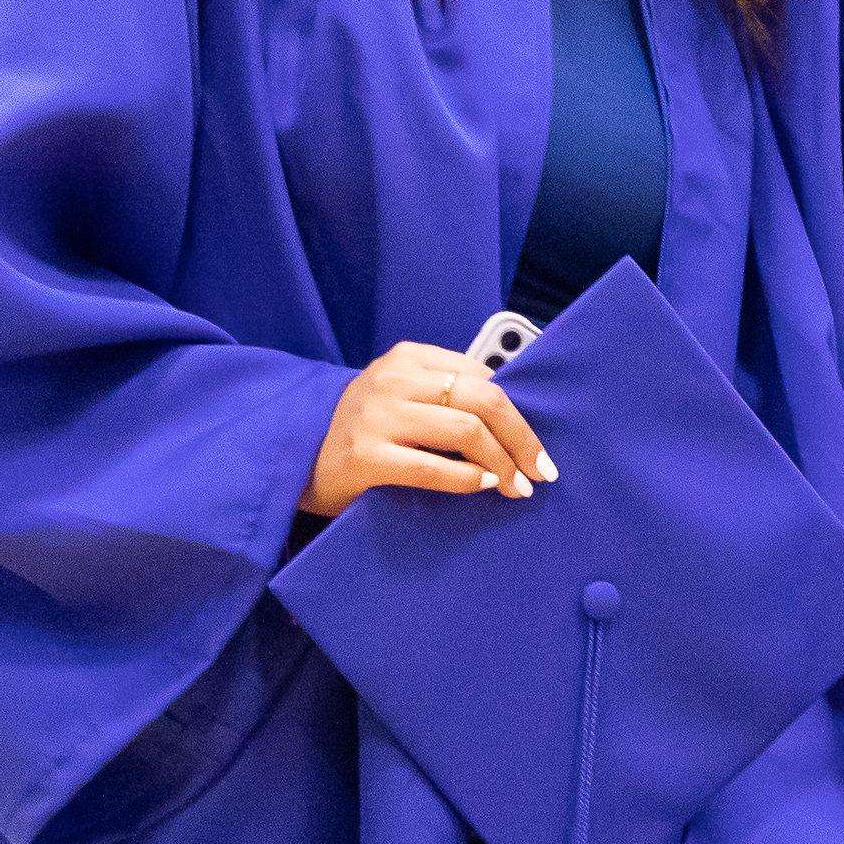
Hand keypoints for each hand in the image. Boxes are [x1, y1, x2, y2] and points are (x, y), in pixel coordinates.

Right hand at [299, 341, 553, 518]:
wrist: (301, 460)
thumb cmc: (368, 430)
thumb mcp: (403, 396)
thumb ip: (449, 394)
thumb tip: (517, 421)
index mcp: (408, 357)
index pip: (483, 377)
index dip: (518, 415)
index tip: (536, 446)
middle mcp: (392, 379)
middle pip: (483, 400)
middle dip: (521, 439)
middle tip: (541, 471)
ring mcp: (376, 416)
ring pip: (466, 432)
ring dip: (502, 464)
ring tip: (515, 486)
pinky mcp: (365, 455)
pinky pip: (435, 468)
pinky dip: (469, 479)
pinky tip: (483, 486)